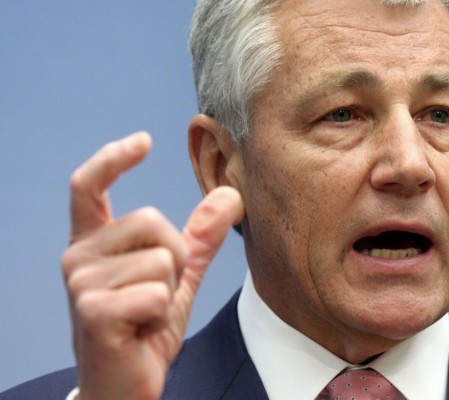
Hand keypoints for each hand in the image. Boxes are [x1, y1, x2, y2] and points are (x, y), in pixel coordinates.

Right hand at [61, 132, 243, 399]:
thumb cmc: (144, 327)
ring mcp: (81, 284)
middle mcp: (78, 257)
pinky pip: (157, 292)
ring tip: (148, 313)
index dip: (113, 159)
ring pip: (160, 258)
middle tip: (160, 291)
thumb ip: (200, 237)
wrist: (125, 384)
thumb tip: (231, 195)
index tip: (144, 140)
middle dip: (174, 256)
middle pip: (151, 220)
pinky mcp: (94, 312)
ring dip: (169, 289)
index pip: (88, 187)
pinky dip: (163, 312)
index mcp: (93, 244)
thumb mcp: (178, 276)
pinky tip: (141, 329)